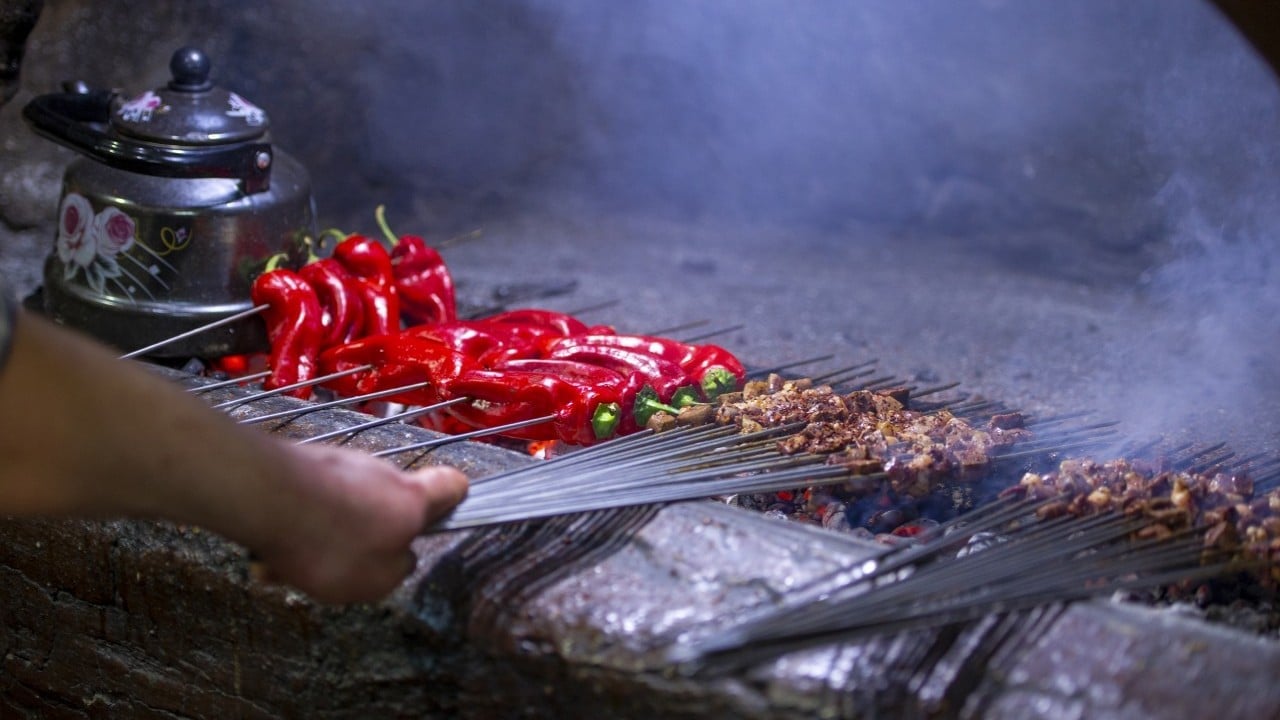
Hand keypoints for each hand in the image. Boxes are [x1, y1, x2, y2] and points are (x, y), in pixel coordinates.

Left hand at [249, 443, 467, 603]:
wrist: (264, 497)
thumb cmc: (331, 544)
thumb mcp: (376, 581)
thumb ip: (397, 570)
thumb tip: (402, 558)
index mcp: (412, 500)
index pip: (452, 484)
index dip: (454, 499)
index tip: (446, 514)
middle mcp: (381, 473)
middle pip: (388, 501)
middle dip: (367, 534)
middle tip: (343, 565)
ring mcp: (341, 463)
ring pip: (342, 505)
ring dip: (323, 535)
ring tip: (291, 565)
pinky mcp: (304, 462)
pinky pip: (307, 502)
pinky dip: (294, 527)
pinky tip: (269, 553)